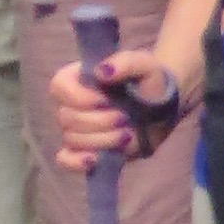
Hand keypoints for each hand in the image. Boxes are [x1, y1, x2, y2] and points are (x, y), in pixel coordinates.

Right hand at [52, 45, 168, 172]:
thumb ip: (125, 62)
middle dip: (99, 121)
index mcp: (76, 78)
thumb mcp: (144, 64)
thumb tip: (102, 72)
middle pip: (67, 118)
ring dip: (102, 140)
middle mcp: (71, 104)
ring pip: (72, 139)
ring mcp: (76, 129)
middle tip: (125, 118)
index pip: (60, 87)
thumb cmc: (148, 81)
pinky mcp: (84, 150)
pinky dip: (76, 161)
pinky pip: (66, 159)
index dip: (81, 98)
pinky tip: (95, 159)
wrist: (163, 108)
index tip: (107, 99)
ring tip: (126, 134)